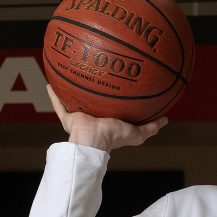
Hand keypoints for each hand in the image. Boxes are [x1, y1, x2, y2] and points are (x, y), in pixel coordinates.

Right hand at [47, 85, 166, 151]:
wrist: (94, 140)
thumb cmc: (115, 137)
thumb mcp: (138, 132)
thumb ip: (152, 127)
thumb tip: (166, 119)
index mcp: (108, 123)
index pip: (112, 111)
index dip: (115, 102)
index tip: (118, 90)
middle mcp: (93, 119)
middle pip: (93, 104)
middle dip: (93, 94)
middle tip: (96, 78)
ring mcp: (80, 118)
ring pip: (74, 102)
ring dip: (72, 92)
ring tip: (72, 76)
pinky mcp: (68, 118)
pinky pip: (59, 104)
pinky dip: (54, 95)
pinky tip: (50, 83)